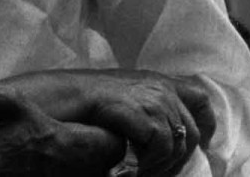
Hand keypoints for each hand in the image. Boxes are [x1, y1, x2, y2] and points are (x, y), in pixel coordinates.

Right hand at [0, 69, 213, 175]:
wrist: (44, 98)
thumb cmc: (77, 108)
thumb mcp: (119, 105)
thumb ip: (145, 115)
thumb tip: (173, 140)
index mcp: (156, 83)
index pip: (201, 102)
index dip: (205, 129)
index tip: (199, 150)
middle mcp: (157, 86)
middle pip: (189, 131)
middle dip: (176, 160)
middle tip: (151, 174)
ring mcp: (145, 95)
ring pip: (175, 140)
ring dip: (159, 165)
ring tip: (138, 174)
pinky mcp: (130, 106)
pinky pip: (156, 140)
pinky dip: (146, 160)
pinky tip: (129, 169)